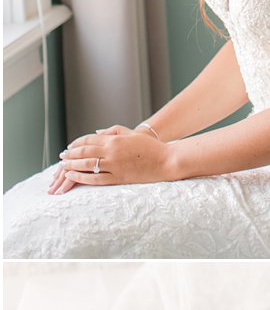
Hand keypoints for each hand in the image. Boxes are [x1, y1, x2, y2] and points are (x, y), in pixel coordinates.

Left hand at [50, 126, 175, 192]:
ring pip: (87, 165)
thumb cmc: (152, 146)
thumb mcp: (132, 133)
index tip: (69, 147)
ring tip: (63, 166)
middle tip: (61, 156)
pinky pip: (96, 178)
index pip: (88, 140)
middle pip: (84, 152)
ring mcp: (115, 166)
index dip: (76, 143)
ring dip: (72, 165)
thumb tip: (96, 133)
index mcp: (115, 139)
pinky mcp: (119, 178)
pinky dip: (82, 177)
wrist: (167, 161)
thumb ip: (113, 131)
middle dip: (70, 154)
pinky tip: (73, 176)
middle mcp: (112, 152)